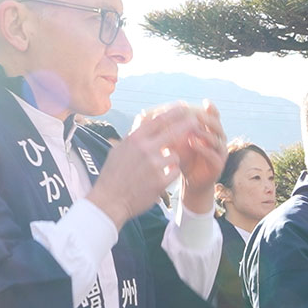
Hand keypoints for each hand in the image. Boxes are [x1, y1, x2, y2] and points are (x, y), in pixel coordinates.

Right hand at [86, 105, 200, 225]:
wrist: (110, 201)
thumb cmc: (113, 175)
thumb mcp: (119, 149)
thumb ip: (134, 135)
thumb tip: (143, 117)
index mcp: (135, 139)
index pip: (159, 120)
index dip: (173, 112)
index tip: (183, 106)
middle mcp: (145, 149)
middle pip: (173, 132)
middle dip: (187, 125)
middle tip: (196, 121)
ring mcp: (154, 165)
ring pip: (175, 156)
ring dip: (172, 161)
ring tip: (158, 169)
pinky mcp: (160, 181)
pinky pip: (175, 172)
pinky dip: (171, 174)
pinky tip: (161, 179)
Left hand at [175, 101, 227, 213]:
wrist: (190, 181)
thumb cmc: (182, 159)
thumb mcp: (175, 142)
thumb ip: (168, 129)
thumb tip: (145, 114)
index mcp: (210, 131)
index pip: (213, 117)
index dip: (211, 109)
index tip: (206, 102)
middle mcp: (217, 139)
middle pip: (217, 125)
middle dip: (208, 119)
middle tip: (197, 114)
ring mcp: (220, 152)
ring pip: (217, 139)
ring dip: (205, 132)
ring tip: (194, 128)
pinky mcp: (218, 165)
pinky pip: (214, 154)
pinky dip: (204, 148)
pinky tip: (193, 142)